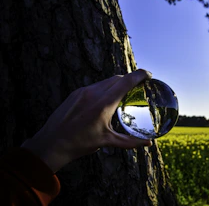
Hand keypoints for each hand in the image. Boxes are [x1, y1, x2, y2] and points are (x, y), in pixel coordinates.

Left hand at [21, 69, 151, 172]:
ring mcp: (83, 91)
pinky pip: (95, 86)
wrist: (51, 143)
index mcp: (104, 104)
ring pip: (105, 81)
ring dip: (117, 83)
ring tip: (122, 92)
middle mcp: (94, 93)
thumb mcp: (107, 141)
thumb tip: (148, 143)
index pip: (126, 82)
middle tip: (138, 86)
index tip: (148, 74)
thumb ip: (129, 141)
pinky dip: (104, 88)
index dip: (139, 75)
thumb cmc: (80, 143)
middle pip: (117, 78)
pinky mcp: (75, 93)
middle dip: (129, 79)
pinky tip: (105, 99)